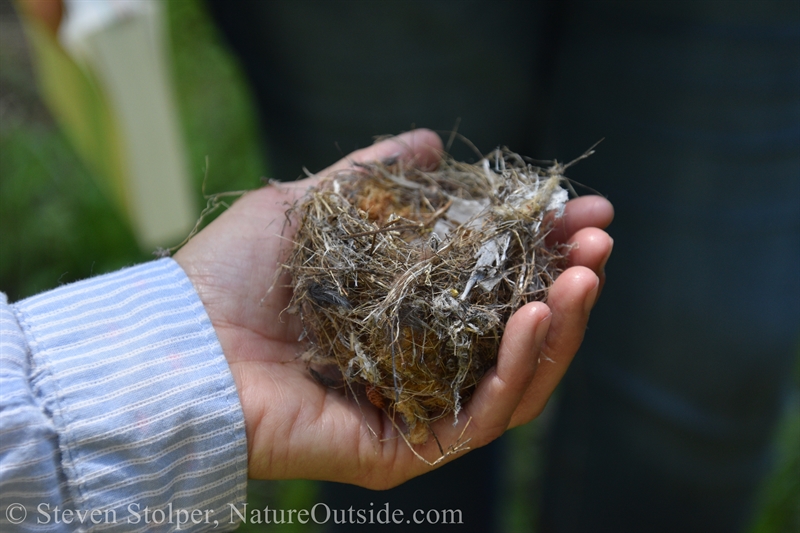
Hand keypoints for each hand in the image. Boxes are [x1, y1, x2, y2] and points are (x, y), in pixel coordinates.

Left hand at [173, 129, 613, 488]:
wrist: (178, 341)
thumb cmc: (232, 275)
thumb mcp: (311, 206)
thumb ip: (372, 176)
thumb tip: (427, 141)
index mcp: (399, 314)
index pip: (488, 287)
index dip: (538, 250)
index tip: (581, 213)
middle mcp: (413, 364)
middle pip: (511, 336)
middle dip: (564, 287)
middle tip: (598, 243)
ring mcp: (412, 410)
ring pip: (513, 382)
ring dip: (559, 327)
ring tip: (582, 276)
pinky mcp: (403, 451)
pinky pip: (480, 418)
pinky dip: (517, 369)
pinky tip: (536, 316)